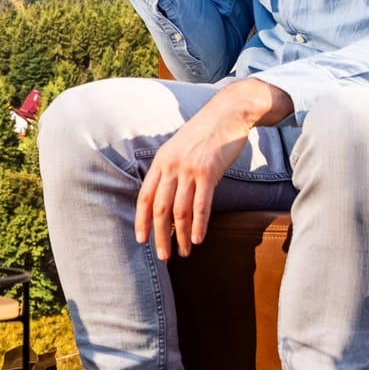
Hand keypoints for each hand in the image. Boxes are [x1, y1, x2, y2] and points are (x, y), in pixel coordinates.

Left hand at [135, 79, 288, 258]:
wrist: (228, 113)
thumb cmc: (205, 134)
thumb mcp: (179, 148)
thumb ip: (170, 169)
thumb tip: (166, 194)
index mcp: (160, 162)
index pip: (145, 196)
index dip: (142, 220)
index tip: (141, 239)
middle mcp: (171, 166)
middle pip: (160, 208)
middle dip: (159, 235)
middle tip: (163, 256)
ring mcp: (189, 169)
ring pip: (180, 210)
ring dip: (181, 235)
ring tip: (184, 252)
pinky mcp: (209, 172)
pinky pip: (201, 204)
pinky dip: (199, 224)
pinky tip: (198, 239)